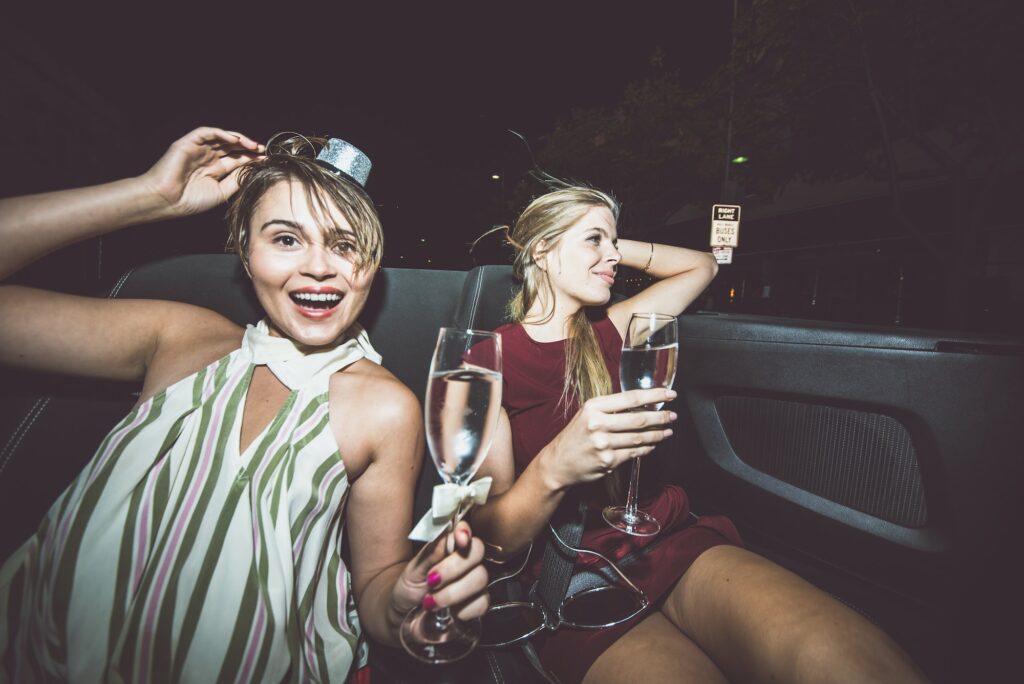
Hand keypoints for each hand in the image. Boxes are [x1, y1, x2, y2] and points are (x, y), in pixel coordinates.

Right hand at [140, 126, 264, 216]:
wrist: (167, 200)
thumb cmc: (190, 200)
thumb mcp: (221, 192)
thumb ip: (235, 180)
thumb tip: (252, 170)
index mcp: (214, 170)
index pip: (236, 159)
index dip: (251, 158)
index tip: (266, 159)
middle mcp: (207, 157)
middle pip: (231, 147)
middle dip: (248, 147)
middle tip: (262, 150)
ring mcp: (198, 149)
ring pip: (221, 137)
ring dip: (238, 139)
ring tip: (252, 145)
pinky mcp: (188, 143)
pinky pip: (207, 132)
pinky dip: (221, 134)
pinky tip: (235, 140)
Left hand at [391, 521, 488, 621]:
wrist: (404, 620)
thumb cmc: (408, 590)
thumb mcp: (412, 572)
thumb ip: (430, 555)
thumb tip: (446, 535)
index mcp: (448, 548)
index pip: (464, 531)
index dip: (465, 531)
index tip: (460, 538)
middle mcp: (465, 562)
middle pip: (477, 552)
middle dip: (454, 567)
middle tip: (431, 581)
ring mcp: (473, 583)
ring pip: (480, 578)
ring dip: (452, 593)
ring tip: (430, 603)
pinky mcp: (477, 605)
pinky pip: (481, 603)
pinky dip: (461, 610)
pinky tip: (448, 614)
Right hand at [541, 388, 676, 489]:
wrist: (558, 463)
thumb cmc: (575, 436)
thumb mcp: (587, 414)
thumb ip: (610, 408)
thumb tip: (642, 404)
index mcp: (594, 406)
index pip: (630, 398)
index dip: (654, 395)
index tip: (669, 394)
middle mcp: (598, 424)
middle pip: (639, 419)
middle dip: (660, 417)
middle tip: (673, 415)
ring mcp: (604, 444)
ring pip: (639, 438)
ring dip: (657, 434)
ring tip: (667, 431)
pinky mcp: (608, 461)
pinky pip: (634, 453)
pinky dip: (646, 448)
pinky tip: (652, 444)